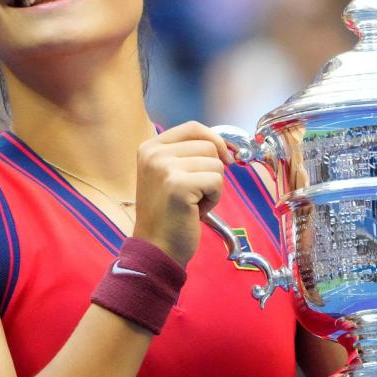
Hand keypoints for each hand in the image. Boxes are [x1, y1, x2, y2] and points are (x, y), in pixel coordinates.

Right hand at [133, 121, 233, 265]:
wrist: (156, 249)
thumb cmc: (168, 215)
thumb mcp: (170, 174)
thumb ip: (188, 154)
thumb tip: (226, 145)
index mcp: (150, 147)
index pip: (193, 127)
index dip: (215, 140)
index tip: (224, 158)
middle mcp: (154, 153)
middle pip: (208, 145)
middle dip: (211, 171)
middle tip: (194, 194)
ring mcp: (164, 167)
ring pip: (215, 164)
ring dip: (213, 186)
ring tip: (193, 203)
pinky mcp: (178, 184)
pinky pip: (217, 181)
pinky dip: (214, 199)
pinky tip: (196, 211)